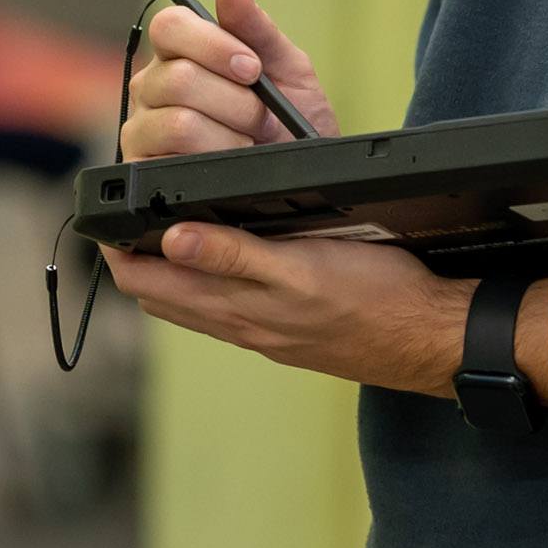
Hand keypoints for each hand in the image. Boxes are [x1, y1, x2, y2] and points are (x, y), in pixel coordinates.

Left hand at [100, 228, 547, 406]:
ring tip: (168, 220)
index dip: (119, 247)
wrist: (436, 339)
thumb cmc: (381, 300)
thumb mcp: (303, 271)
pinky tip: (226, 250)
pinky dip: (211, 276)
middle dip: (135, 254)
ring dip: (171, 265)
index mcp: (237, 309)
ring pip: (192, 300)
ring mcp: (263, 330)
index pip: (145, 284)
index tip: (111, 211)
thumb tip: (170, 238)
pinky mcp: (286, 329)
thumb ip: (233, 257)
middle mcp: (241, 325)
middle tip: (131, 208)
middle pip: (159, 294)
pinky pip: (228, 305)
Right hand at [119, 0, 335, 161]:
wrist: (301, 177)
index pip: (169, 27)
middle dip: (237, 103)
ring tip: (249, 143)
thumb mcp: (288, 71)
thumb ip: (257, 29)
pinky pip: (174, 159)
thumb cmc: (291, 122)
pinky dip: (216, 160)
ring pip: (178, 122)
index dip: (212, 45)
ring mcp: (143, 129)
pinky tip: (229, 163)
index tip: (252, 69)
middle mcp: (152, 87)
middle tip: (263, 118)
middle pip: (178, 78)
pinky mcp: (143, 170)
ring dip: (230, 136)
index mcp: (180, 53)